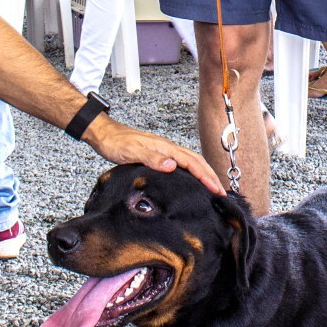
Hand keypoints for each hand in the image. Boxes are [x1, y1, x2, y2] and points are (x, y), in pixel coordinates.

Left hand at [82, 117, 224, 195]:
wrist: (105, 135)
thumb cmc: (116, 143)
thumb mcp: (132, 152)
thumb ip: (152, 158)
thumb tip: (172, 166)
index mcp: (165, 148)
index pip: (192, 163)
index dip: (206, 177)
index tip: (217, 190)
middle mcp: (167, 148)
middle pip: (196, 161)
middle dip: (211, 176)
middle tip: (221, 192)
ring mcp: (163, 150)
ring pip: (190, 161)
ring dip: (203, 173)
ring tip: (212, 187)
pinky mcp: (158, 154)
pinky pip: (181, 163)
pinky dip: (192, 171)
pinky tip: (190, 179)